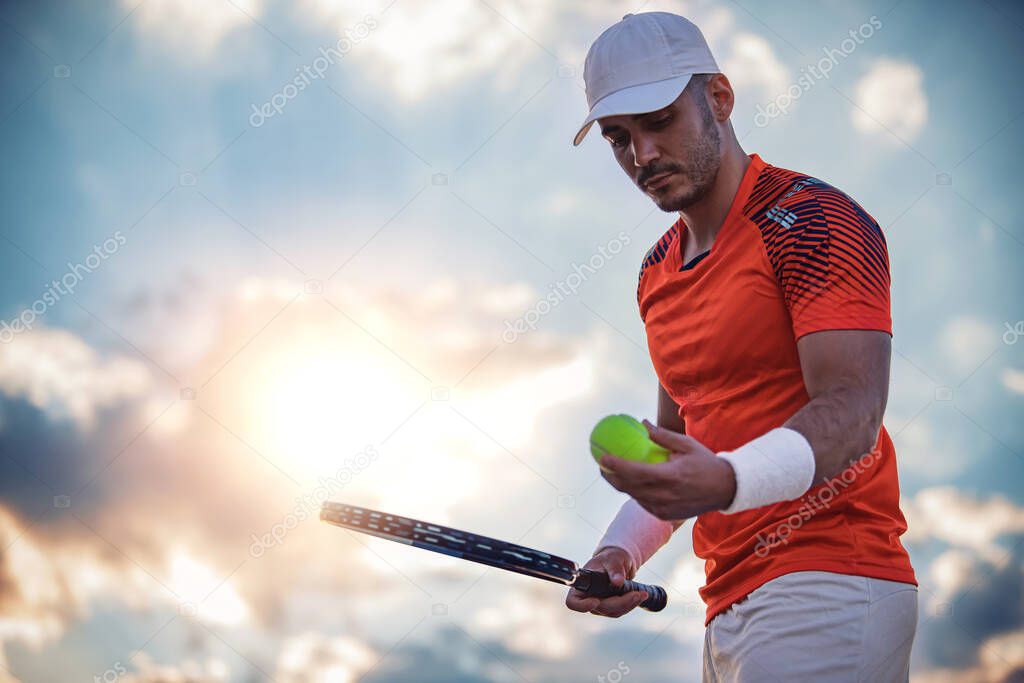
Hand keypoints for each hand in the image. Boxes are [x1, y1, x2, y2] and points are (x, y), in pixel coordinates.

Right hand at [564, 546, 647, 617]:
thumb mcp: (613, 559)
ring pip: (612, 612)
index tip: (596, 601)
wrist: (618, 562)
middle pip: (599, 608)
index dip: (581, 606)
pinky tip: (640, 596)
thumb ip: (614, 568)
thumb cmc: (611, 558)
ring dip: (629, 604)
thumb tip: (618, 581)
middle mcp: (587, 597)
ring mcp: (598, 605)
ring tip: (641, 594)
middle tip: (636, 594)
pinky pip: (620, 611)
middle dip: (619, 602)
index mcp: (582, 584)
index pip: (573, 602)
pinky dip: (631, 604)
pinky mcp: (610, 608)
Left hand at [599, 420, 736, 519]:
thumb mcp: (687, 445)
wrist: (726, 490)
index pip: (635, 472)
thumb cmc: (706, 463)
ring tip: (610, 472)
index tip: (602, 456)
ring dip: (620, 485)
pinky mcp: (665, 516)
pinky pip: (643, 503)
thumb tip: (643, 423)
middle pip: (628, 488)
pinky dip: (635, 492)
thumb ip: (663, 437)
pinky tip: (630, 482)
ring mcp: (664, 509)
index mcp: (670, 477)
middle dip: (610, 476)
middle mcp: (664, 496)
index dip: (616, 466)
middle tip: (601, 463)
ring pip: (634, 496)